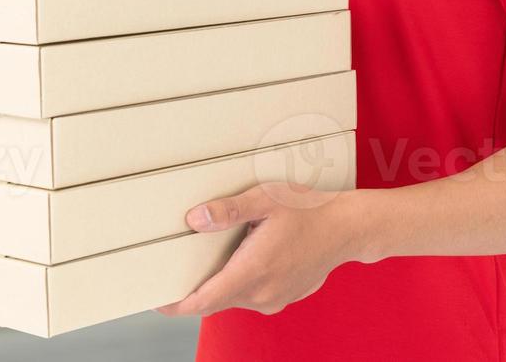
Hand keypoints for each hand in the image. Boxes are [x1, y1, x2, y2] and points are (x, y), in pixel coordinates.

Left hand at [155, 182, 363, 317]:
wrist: (347, 228)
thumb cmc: (309, 210)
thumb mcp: (265, 199)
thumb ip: (228, 210)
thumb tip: (195, 218)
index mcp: (253, 271)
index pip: (203, 302)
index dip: (176, 305)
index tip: (157, 302)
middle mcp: (262, 293)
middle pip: (214, 302)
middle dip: (191, 292)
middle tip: (172, 274)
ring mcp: (274, 299)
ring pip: (232, 299)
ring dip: (217, 286)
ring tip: (204, 262)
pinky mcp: (282, 297)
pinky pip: (250, 296)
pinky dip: (237, 284)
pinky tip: (238, 261)